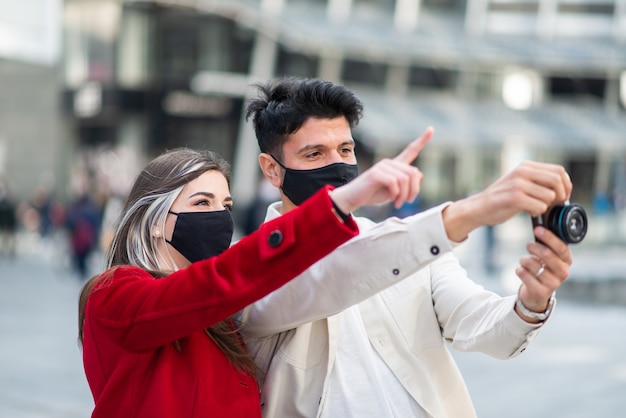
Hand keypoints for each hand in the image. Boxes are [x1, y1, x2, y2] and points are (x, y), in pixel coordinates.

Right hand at [330, 127, 432, 213]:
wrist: (353, 199)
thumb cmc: (372, 195)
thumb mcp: (393, 191)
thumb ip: (406, 183)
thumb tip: (420, 174)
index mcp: (395, 166)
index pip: (411, 150)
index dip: (422, 140)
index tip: (431, 129)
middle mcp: (389, 163)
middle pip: (413, 173)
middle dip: (414, 190)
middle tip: (407, 202)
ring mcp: (382, 167)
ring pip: (405, 179)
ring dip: (404, 195)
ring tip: (399, 203)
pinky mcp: (376, 173)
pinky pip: (394, 182)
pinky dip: (396, 194)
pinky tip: (392, 199)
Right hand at [442, 161, 572, 241]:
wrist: (478, 208)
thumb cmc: (502, 199)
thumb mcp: (520, 182)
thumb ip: (537, 181)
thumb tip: (564, 190)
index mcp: (526, 166)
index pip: (558, 171)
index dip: (566, 185)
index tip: (562, 197)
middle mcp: (523, 172)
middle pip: (557, 181)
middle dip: (561, 196)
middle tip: (555, 205)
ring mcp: (518, 184)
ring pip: (550, 196)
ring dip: (547, 206)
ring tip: (535, 209)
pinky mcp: (515, 198)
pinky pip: (540, 207)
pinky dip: (538, 213)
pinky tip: (529, 213)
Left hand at [515, 226, 571, 322]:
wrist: (536, 293)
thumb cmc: (542, 268)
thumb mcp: (548, 256)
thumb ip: (547, 244)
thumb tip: (540, 226)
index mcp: (567, 261)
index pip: (561, 247)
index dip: (549, 237)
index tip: (538, 229)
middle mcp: (563, 272)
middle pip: (547, 254)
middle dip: (534, 247)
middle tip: (529, 245)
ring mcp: (553, 284)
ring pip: (533, 264)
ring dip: (524, 260)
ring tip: (525, 262)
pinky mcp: (541, 292)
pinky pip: (524, 274)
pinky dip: (519, 270)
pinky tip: (522, 271)